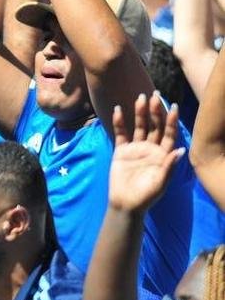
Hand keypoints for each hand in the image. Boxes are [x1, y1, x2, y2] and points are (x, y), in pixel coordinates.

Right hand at [108, 93, 183, 213]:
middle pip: (154, 126)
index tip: (172, 106)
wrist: (126, 203)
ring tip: (139, 98)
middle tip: (154, 96)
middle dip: (155, 111)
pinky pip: (121, 133)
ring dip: (139, 113)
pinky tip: (119, 111)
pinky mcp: (121, 151)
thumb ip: (169, 166)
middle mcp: (151, 148)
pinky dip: (120, 122)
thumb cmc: (146, 196)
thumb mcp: (161, 182)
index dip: (171, 121)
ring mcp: (136, 148)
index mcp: (163, 155)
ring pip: (139, 127)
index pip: (168, 134)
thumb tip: (180, 149)